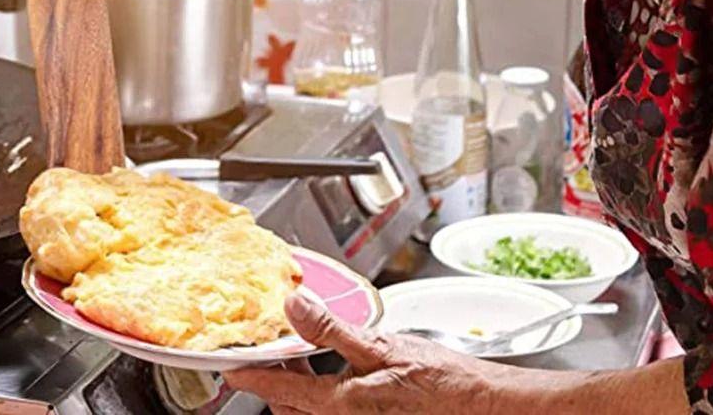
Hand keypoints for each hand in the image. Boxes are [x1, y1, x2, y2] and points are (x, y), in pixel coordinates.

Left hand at [223, 292, 502, 414]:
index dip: (251, 376)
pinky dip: (318, 389)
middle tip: (261, 351)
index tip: (230, 366)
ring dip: (294, 384)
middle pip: (290, 405)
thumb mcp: (382, 347)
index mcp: (342, 406)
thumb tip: (293, 306)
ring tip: (290, 354)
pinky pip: (330, 409)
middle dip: (272, 380)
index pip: (280, 392)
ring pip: (309, 409)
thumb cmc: (441, 383)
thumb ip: (333, 330)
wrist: (482, 407)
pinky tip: (326, 366)